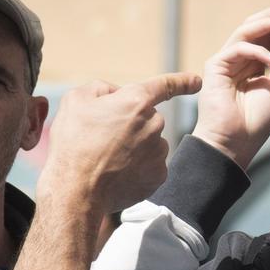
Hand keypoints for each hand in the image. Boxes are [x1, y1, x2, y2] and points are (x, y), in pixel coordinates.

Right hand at [42, 72, 200, 213]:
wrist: (76, 189)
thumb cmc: (73, 142)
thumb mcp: (77, 100)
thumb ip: (101, 88)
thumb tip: (116, 94)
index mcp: (136, 101)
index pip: (165, 86)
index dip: (182, 81)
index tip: (196, 80)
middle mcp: (155, 124)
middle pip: (148, 118)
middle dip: (131, 123)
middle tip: (104, 137)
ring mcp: (159, 152)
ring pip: (151, 142)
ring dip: (135, 146)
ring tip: (108, 158)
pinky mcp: (158, 176)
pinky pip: (151, 165)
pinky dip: (138, 168)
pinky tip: (118, 173)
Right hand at [191, 0, 269, 170]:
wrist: (236, 143)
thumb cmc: (258, 118)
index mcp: (255, 61)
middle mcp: (239, 56)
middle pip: (257, 24)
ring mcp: (226, 59)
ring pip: (247, 30)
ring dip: (269, 21)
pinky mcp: (215, 66)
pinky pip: (238, 48)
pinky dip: (257, 51)